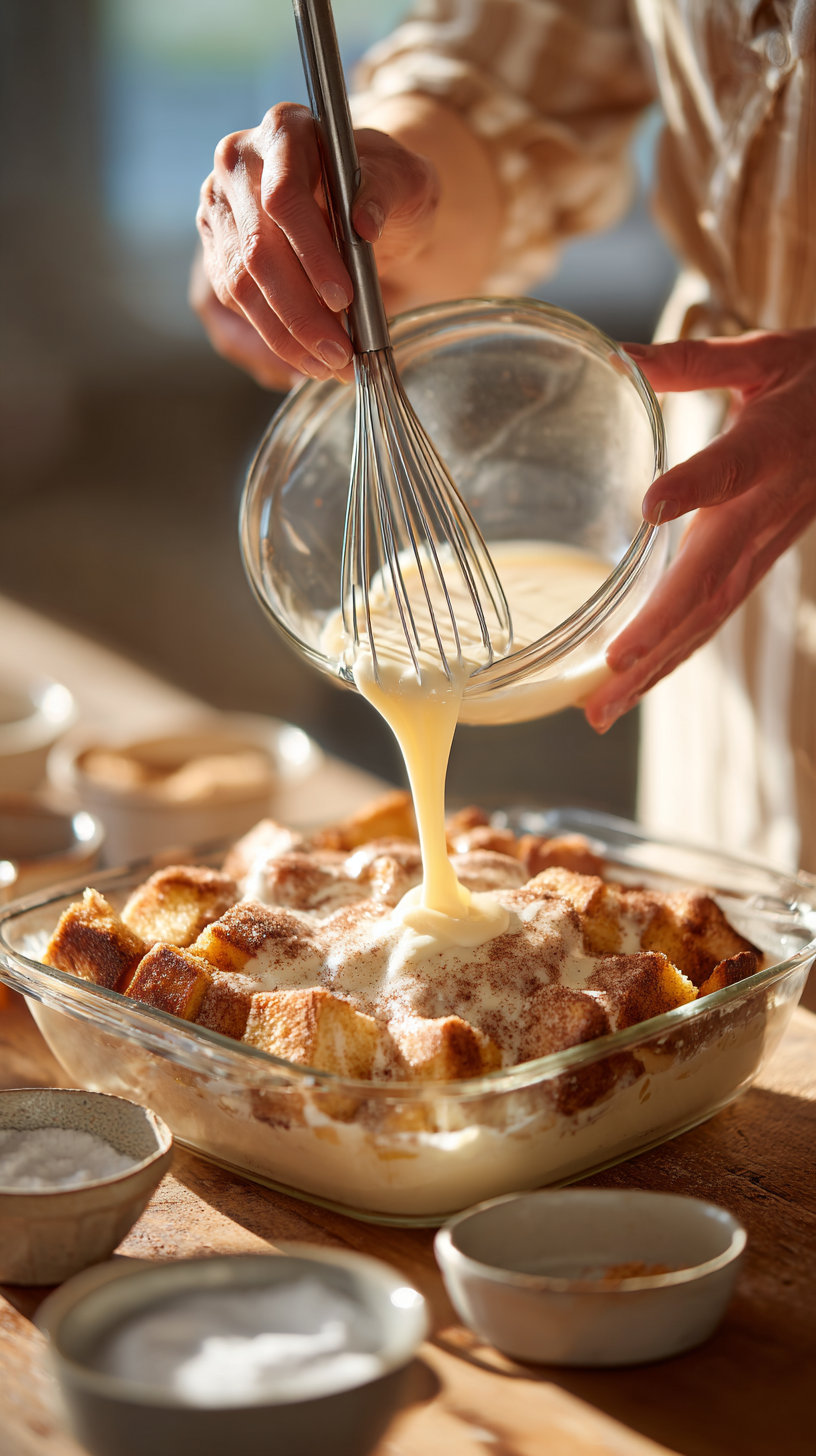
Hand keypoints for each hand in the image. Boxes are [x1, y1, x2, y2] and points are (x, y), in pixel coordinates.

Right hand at [193, 102, 439, 389]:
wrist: (365, 203)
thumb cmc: (386, 185)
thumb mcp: (407, 178)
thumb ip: (389, 188)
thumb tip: (364, 222)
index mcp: (284, 129)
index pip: (284, 197)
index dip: (311, 253)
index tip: (343, 297)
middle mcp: (240, 163)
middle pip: (258, 250)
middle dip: (301, 312)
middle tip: (340, 353)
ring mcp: (222, 207)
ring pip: (242, 285)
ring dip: (287, 335)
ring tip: (329, 365)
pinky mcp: (218, 249)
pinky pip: (238, 303)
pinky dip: (275, 337)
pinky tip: (308, 358)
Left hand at [584, 329, 815, 731]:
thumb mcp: (765, 354)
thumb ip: (692, 362)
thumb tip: (618, 355)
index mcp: (771, 447)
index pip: (731, 469)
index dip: (695, 487)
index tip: (653, 505)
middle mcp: (766, 511)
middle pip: (711, 580)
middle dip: (658, 632)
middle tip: (606, 675)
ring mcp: (764, 547)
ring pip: (709, 616)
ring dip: (656, 665)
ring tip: (602, 709)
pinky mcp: (758, 564)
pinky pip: (713, 618)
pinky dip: (673, 657)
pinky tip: (632, 685)